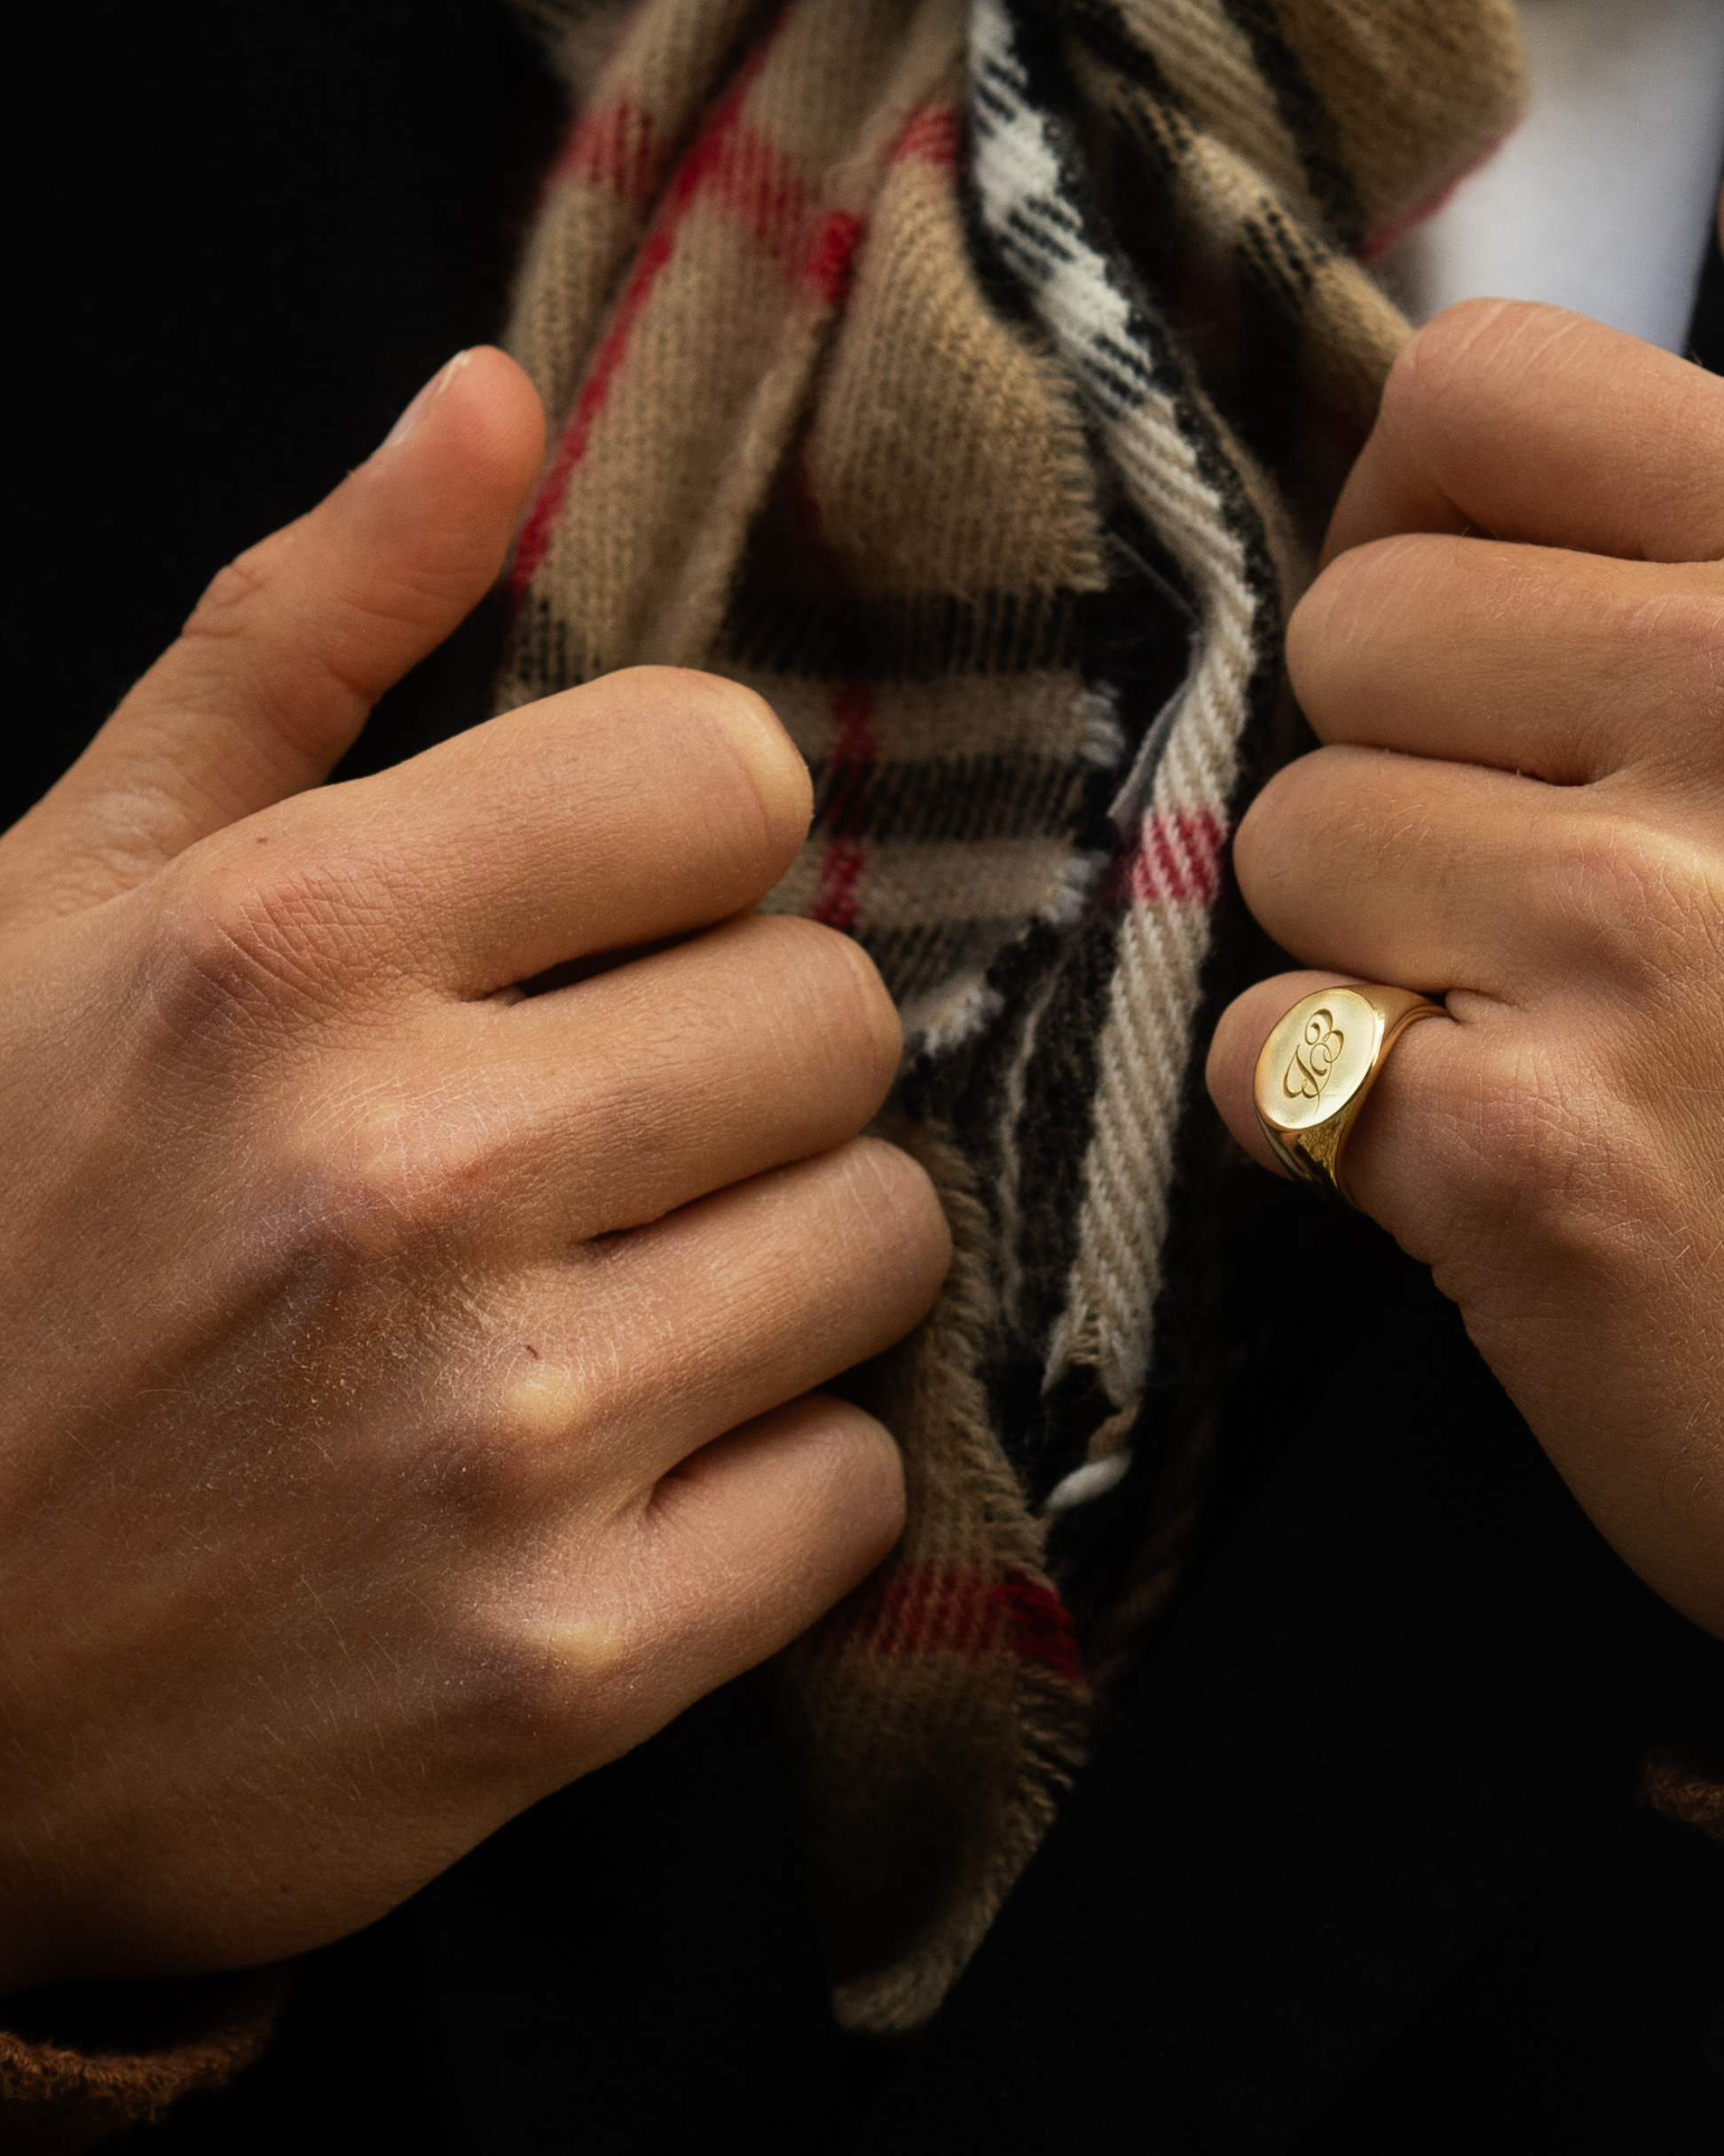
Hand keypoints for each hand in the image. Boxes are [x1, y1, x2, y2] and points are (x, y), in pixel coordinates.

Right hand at [0, 350, 947, 1992]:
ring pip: (882, 1241)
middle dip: (745, 1056)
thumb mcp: (65, 893)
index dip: (696, 844)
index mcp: (284, 941)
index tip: (630, 914)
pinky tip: (628, 1471)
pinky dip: (773, 1477)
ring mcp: (491, 1437)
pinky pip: (851, 1490)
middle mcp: (399, 1176)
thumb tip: (493, 401)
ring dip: (783, 1255)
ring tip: (627, 1290)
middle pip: (833, 1014)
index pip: (731, 780)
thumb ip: (299, 634)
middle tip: (619, 1125)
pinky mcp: (557, 1665)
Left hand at [1208, 127, 1723, 1700]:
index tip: (1487, 657)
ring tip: (1550, 1036)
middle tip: (1547, 895)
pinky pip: (1271, 1055)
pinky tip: (1499, 1164)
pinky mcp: (1524, 1151)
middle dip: (1410, 767)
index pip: (1468, 406)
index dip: (1431, 531)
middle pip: (1348, 633)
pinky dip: (1341, 1118)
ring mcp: (1641, 934)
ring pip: (1288, 846)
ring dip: (1373, 951)